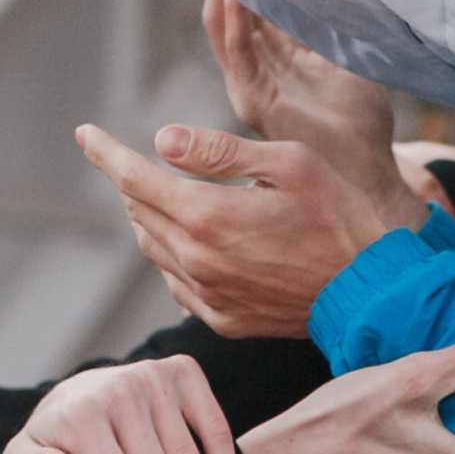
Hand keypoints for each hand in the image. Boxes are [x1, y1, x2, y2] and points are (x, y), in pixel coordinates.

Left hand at [76, 116, 414, 335]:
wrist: (369, 289)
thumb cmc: (338, 215)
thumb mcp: (289, 163)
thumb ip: (220, 152)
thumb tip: (162, 140)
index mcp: (207, 216)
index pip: (133, 179)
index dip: (105, 152)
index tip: (85, 134)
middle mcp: (197, 260)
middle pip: (139, 211)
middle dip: (133, 180)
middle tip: (142, 159)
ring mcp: (207, 295)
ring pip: (153, 247)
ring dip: (152, 216)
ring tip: (171, 194)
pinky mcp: (222, 319)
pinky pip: (176, 281)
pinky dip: (174, 253)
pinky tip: (197, 240)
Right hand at [204, 0, 402, 185]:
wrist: (368, 168)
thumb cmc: (360, 119)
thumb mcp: (345, 58)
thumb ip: (331, 25)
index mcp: (275, 60)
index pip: (249, 9)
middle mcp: (256, 72)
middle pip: (227, 14)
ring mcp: (251, 87)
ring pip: (224, 28)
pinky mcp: (255, 101)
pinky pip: (238, 52)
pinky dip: (234, 20)